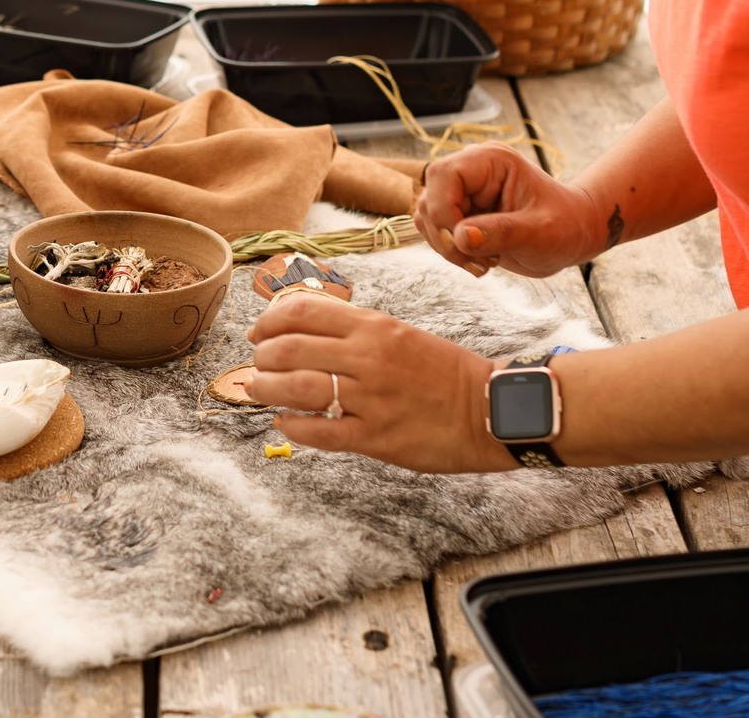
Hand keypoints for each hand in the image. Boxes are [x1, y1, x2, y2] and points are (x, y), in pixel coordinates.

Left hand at [247, 294, 514, 472]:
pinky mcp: (376, 437)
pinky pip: (319, 431)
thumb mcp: (398, 334)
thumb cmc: (444, 371)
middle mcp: (368, 357)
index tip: (257, 334)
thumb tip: (302, 332)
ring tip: (258, 392)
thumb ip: (354, 332)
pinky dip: (293, 426)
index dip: (268, 322)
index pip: (301, 311)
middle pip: (289, 349)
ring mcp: (371, 399)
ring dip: (266, 390)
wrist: (491, 408)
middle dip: (262, 358)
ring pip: (296, 389)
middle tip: (256, 366)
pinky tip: (285, 423)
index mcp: (373, 327)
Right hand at [413, 144, 602, 278]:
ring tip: (484, 262)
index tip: (464, 243)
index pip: (445, 175)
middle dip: (446, 236)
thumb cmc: (566, 225)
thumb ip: (502, 233)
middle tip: (480, 261)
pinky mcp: (460, 213)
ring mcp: (463, 193)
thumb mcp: (540, 232)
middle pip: (429, 198)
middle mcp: (471, 172)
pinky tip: (479, 260)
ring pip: (427, 218)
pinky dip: (450, 252)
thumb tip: (461, 237)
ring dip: (447, 248)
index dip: (444, 211)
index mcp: (490, 161)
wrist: (573, 235)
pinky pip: (435, 232)